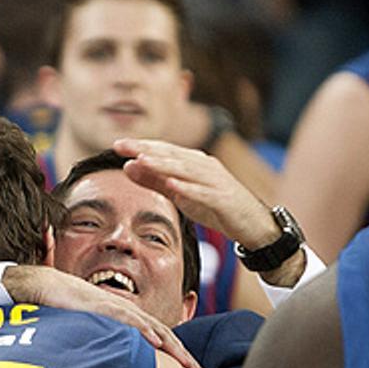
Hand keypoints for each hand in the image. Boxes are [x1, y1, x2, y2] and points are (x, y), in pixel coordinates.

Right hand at [4, 266, 201, 367]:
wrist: (40, 284)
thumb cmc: (60, 306)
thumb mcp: (86, 327)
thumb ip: (99, 340)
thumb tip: (106, 363)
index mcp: (123, 315)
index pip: (155, 333)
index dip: (174, 350)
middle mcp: (124, 309)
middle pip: (161, 331)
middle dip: (181, 352)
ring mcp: (114, 306)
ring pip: (150, 326)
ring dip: (171, 345)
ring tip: (186, 362)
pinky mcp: (100, 305)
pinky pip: (127, 320)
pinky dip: (143, 331)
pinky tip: (156, 343)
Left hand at [115, 138, 277, 249]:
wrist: (251, 223)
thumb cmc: (213, 205)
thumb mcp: (178, 193)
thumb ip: (154, 180)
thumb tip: (127, 166)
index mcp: (192, 162)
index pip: (163, 150)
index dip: (141, 146)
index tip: (117, 145)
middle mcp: (203, 166)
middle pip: (171, 154)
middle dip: (146, 149)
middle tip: (122, 146)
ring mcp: (214, 181)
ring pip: (185, 169)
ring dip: (163, 164)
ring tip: (142, 160)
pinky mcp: (223, 198)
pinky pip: (203, 192)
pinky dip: (188, 188)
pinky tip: (172, 185)